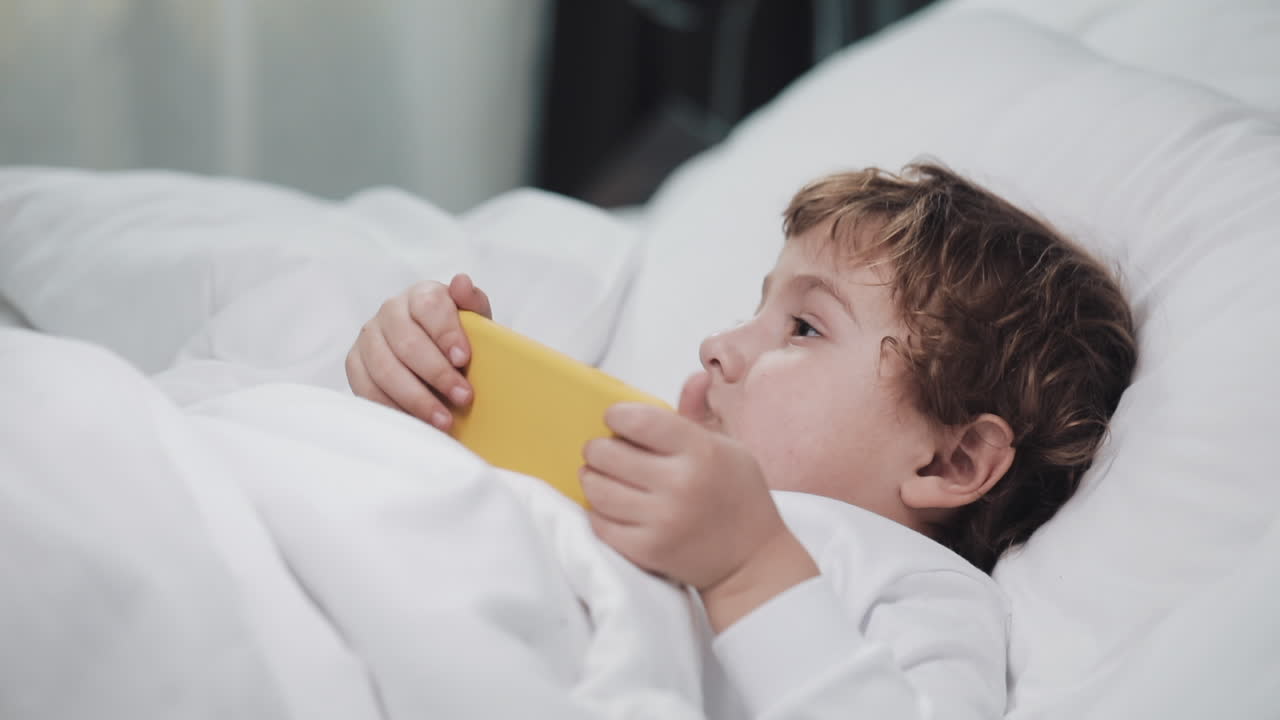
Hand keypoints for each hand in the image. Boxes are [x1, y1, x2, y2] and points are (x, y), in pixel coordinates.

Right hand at [346, 273, 491, 429]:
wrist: (433, 359)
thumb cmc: (455, 339)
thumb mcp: (474, 321)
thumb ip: (473, 302)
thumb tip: (462, 282)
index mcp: (421, 295)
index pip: (429, 305)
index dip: (446, 332)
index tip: (463, 359)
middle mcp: (390, 311)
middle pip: (407, 342)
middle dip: (437, 374)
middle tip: (463, 397)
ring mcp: (369, 338)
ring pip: (386, 369)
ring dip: (417, 398)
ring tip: (444, 420)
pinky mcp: (355, 364)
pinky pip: (367, 389)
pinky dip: (394, 409)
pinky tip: (417, 423)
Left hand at [581, 372, 818, 630]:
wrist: (751, 559)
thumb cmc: (737, 495)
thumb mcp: (729, 447)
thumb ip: (700, 413)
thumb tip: (695, 377)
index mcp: (701, 452)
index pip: (639, 420)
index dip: (616, 415)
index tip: (613, 418)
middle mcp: (680, 485)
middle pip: (607, 454)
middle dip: (596, 447)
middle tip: (599, 449)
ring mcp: (662, 520)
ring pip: (597, 489)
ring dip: (591, 477)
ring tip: (597, 474)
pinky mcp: (647, 550)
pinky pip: (600, 524)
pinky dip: (598, 511)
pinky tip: (609, 504)